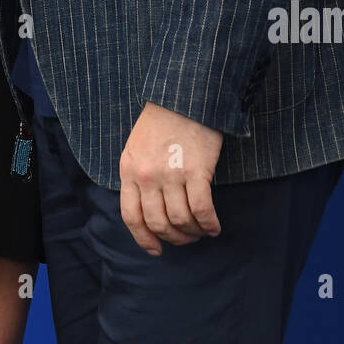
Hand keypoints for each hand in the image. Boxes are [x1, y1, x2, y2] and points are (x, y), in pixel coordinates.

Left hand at [119, 102, 223, 253]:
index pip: (131, 216)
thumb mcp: (137, 146)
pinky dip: (209, 224)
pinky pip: (201, 210)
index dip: (144, 238)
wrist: (185, 95)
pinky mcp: (196, 171)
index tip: (156, 249)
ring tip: (201, 231)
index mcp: (129, 170)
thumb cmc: (163, 119)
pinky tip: (214, 227)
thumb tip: (148, 206)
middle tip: (185, 238)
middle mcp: (147, 176)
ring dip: (193, 233)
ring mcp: (171, 175)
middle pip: (158, 223)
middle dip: (173, 238)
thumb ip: (138, 174)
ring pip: (180, 221)